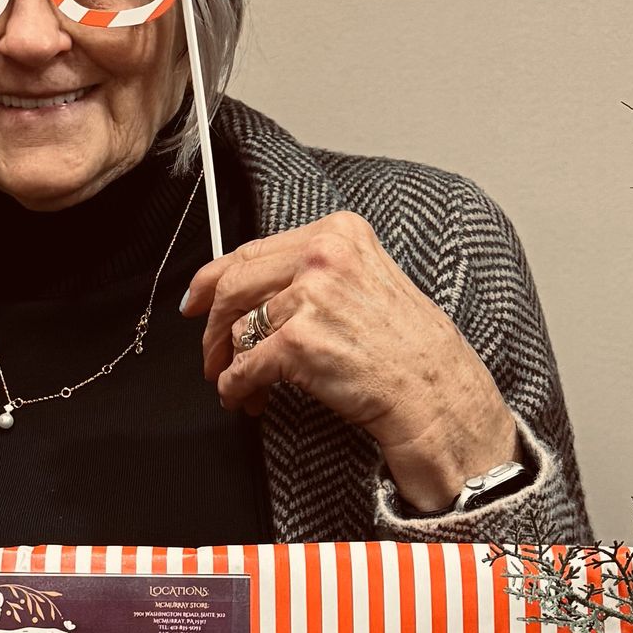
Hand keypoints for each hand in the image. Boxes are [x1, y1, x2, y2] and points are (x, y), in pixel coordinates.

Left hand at [180, 211, 520, 513]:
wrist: (436, 393)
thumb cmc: (407, 347)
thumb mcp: (366, 280)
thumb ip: (311, 273)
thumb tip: (249, 287)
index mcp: (338, 233)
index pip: (253, 250)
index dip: (213, 277)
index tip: (196, 297)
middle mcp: (323, 256)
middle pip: (234, 285)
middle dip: (213, 327)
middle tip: (210, 354)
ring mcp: (310, 297)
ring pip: (240, 329)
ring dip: (230, 365)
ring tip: (241, 386)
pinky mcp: (298, 342)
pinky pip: (245, 366)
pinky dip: (236, 388)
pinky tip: (246, 398)